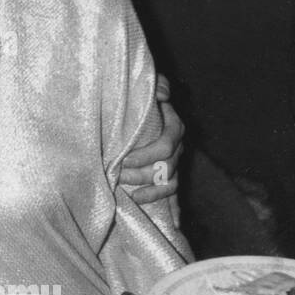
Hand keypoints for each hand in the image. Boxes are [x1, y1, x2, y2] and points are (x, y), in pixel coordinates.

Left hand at [121, 74, 183, 203]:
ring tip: (127, 192)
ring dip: (149, 190)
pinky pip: (172, 192)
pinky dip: (165, 203)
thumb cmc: (141, 98)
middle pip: (167, 166)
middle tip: (118, 175)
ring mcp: (174, 163)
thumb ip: (157, 85)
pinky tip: (152, 209)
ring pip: (169, 182)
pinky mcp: (169, 176)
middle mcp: (177, 147)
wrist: (139, 110)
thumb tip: (162, 95)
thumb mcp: (148, 87)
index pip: (167, 143)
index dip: (147, 154)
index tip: (124, 158)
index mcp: (174, 126)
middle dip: (142, 174)